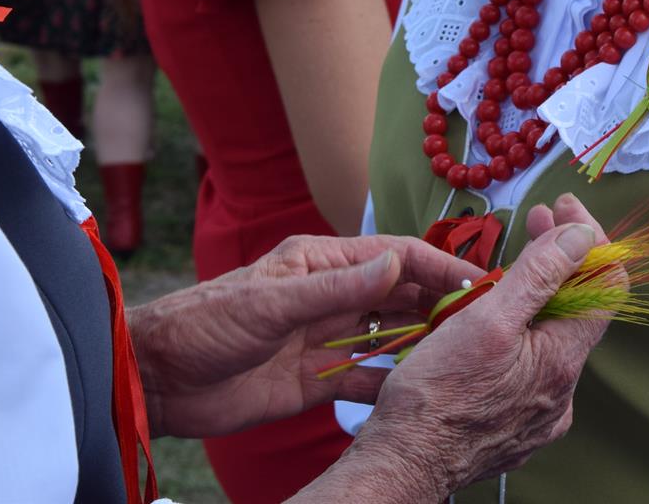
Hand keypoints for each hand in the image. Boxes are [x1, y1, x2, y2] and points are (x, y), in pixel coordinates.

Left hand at [129, 234, 480, 438]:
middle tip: (489, 322)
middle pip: (401, 294)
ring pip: (391, 334)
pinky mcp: (318, 380)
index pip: (397, 256)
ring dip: (427, 341)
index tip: (480, 284)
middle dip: (443, 304)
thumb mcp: (270, 303)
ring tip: (470, 354)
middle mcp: (331, 295)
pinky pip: (368, 378)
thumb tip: (398, 263)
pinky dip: (396, 384)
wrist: (159, 382)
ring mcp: (327, 338)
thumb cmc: (204, 325)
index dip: (441, 268)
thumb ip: (337, 288)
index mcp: (322, 262)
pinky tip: (425, 391)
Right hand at [311, 195, 613, 502]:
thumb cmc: (434, 397)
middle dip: (558, 260)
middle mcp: (562, 392)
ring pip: (549, 337)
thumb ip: (540, 274)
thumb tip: (582, 236)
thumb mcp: (486, 319)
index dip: (588, 239)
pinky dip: (516, 334)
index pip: (606, 286)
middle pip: (577, 309)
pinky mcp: (515, 425)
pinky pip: (528, 367)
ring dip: (533, 296)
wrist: (401, 465)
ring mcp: (540, 413)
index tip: (560, 210)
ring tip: (499, 271)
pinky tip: (485, 322)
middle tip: (533, 221)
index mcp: (562, 362)